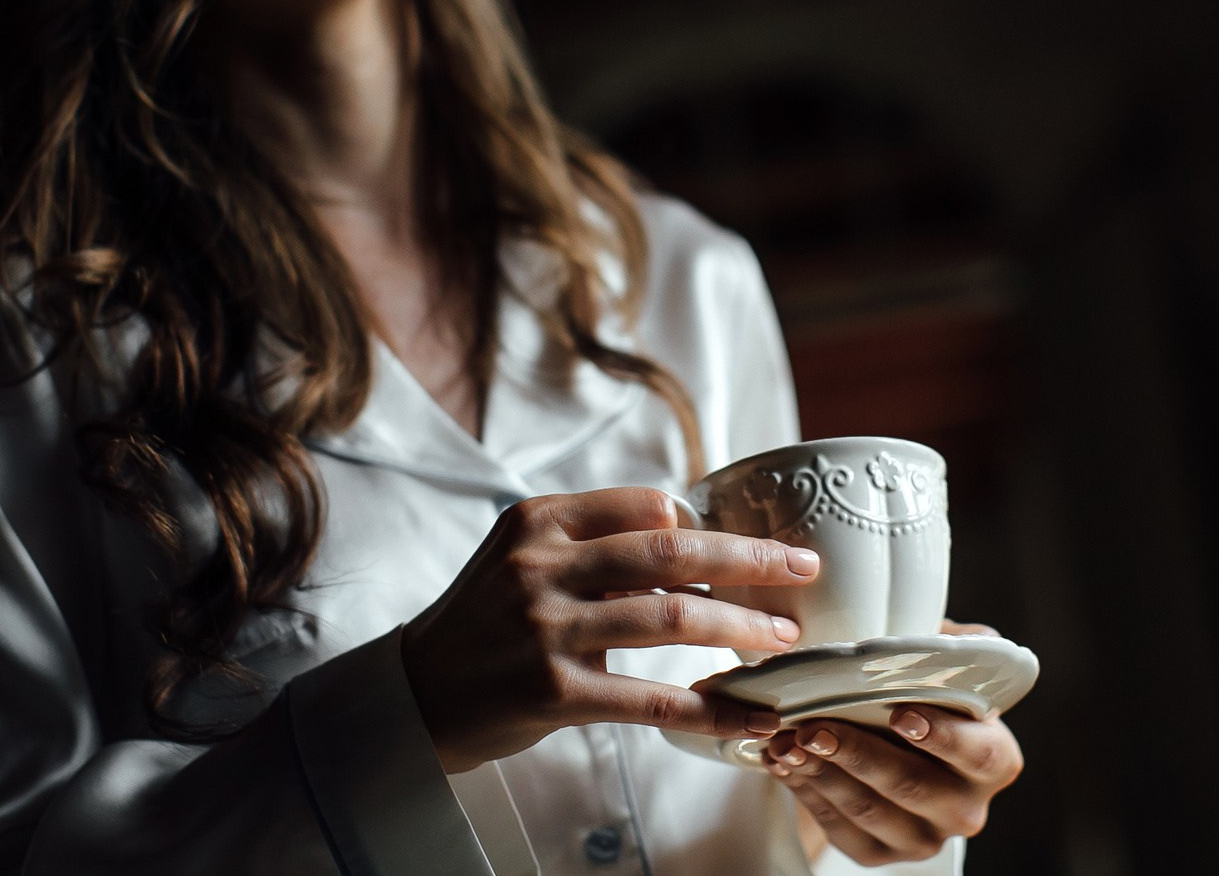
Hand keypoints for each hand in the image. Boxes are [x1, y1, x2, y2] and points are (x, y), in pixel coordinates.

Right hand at [401, 487, 820, 773]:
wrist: (415, 695)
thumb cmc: (484, 622)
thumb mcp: (523, 557)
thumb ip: (593, 541)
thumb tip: (688, 531)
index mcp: (539, 520)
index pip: (646, 504)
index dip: (709, 524)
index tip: (753, 544)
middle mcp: (540, 564)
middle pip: (671, 550)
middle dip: (749, 561)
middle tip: (802, 570)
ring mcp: (545, 628)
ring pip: (670, 617)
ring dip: (739, 628)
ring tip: (783, 639)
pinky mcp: (552, 691)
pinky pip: (650, 699)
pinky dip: (709, 707)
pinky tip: (748, 715)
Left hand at [767, 621, 1024, 865]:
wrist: (889, 742)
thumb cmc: (920, 694)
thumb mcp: (943, 665)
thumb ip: (954, 647)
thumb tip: (948, 637)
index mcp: (995, 760)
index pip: (979, 754)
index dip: (943, 737)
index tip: (900, 714)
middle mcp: (966, 808)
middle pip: (911, 785)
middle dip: (857, 754)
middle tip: (813, 727)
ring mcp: (924, 837)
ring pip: (868, 809)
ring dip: (821, 773)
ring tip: (786, 742)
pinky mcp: (881, 853)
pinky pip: (840, 828)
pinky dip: (806, 792)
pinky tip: (783, 763)